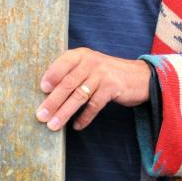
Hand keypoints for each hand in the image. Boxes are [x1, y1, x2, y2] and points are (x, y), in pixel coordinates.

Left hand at [36, 47, 150, 131]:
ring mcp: (102, 74)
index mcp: (82, 54)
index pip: (63, 62)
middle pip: (68, 82)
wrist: (139, 76)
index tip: (42, 89)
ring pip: (79, 95)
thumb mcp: (90, 66)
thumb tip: (48, 94)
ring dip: (64, 112)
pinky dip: (84, 117)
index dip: (52, 75)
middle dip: (53, 101)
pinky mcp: (113, 88)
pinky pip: (94, 105)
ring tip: (54, 125)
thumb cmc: (107, 73)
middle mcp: (91, 62)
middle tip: (41, 115)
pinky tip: (77, 126)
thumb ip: (72, 73)